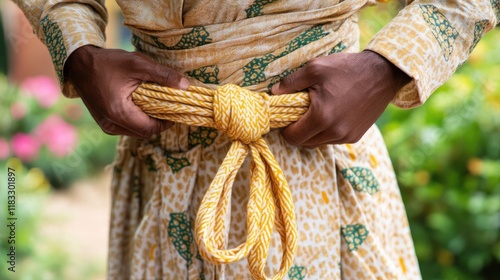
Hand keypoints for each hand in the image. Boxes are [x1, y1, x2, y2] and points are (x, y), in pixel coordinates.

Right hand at [64, 45, 188, 138]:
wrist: (78, 63)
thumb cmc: (107, 62)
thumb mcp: (137, 64)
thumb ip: (163, 75)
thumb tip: (186, 85)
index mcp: (119, 114)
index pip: (151, 129)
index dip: (167, 123)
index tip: (177, 110)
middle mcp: (111, 125)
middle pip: (144, 133)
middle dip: (159, 122)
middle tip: (169, 107)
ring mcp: (106, 126)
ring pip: (136, 131)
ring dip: (148, 122)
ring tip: (157, 105)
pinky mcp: (104, 122)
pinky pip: (127, 127)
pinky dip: (137, 120)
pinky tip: (142, 106)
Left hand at [271, 50, 409, 147]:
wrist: (382, 73)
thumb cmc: (346, 69)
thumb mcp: (315, 68)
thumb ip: (291, 82)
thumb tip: (274, 93)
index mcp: (321, 117)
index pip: (293, 138)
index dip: (285, 130)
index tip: (285, 118)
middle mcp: (334, 132)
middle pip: (304, 144)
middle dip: (297, 132)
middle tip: (298, 115)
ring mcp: (346, 136)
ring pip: (318, 143)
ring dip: (312, 133)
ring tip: (316, 113)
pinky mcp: (356, 136)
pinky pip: (333, 140)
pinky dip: (327, 132)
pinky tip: (331, 115)